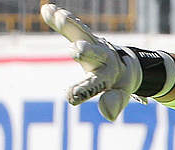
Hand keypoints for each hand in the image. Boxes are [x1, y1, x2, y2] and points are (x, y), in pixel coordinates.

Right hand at [41, 3, 141, 120]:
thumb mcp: (120, 96)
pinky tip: (47, 9)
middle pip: (94, 53)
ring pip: (82, 33)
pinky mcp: (84, 35)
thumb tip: (109, 115)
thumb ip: (114, 103)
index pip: (96, 85)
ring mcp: (93, 44)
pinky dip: (59, 18)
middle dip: (85, 51)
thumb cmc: (119, 84)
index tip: (71, 98)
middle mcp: (102, 57)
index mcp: (109, 75)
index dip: (84, 90)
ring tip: (58, 16)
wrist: (127, 64)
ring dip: (70, 25)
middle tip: (76, 50)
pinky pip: (72, 26)